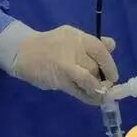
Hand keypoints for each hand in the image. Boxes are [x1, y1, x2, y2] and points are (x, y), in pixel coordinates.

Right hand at [0, 24, 117, 104]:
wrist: (23, 52)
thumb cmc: (51, 46)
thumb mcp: (71, 38)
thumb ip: (91, 43)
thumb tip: (111, 45)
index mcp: (76, 37)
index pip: (99, 49)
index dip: (109, 64)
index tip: (113, 75)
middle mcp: (71, 49)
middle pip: (94, 66)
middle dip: (102, 78)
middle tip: (103, 84)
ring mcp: (64, 65)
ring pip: (89, 80)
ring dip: (97, 89)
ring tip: (100, 94)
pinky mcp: (59, 80)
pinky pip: (79, 91)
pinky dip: (89, 97)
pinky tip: (94, 100)